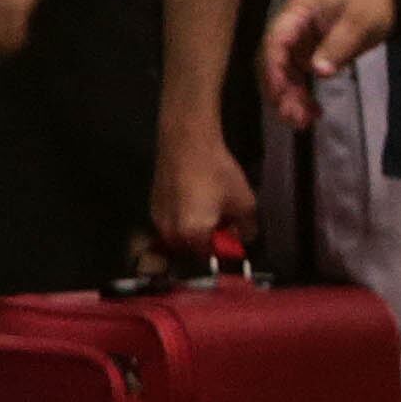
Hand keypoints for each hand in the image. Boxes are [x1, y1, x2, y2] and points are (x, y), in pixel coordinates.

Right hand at [153, 129, 256, 263]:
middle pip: (192, 250)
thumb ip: (247, 228)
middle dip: (210, 242)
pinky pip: (171, 224)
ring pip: (180, 238)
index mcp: (192, 235)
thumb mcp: (244, 202)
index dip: (224, 249)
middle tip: (226, 224)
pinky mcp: (153, 207)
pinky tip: (197, 203)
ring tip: (212, 212)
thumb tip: (245, 238)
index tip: (234, 237)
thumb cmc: (217, 172)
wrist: (187, 144)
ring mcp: (158, 220)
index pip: (210, 257)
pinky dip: (184, 221)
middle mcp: (170, 233)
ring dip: (196, 233)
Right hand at [253, 0, 391, 128]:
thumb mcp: (358, 22)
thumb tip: (319, 71)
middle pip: (274, 63)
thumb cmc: (368, 4)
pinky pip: (298, 80)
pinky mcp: (306, 58)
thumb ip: (338, 45)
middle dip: (281, 91)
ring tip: (303, 122)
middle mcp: (290, 31)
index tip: (280, 92)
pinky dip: (303, 97)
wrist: (383, 0)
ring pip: (284, 76)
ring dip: (290, 99)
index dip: (273, 68)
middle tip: (294, 116)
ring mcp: (297, 46)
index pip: (275, 41)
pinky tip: (314, 114)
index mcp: (296, 14)